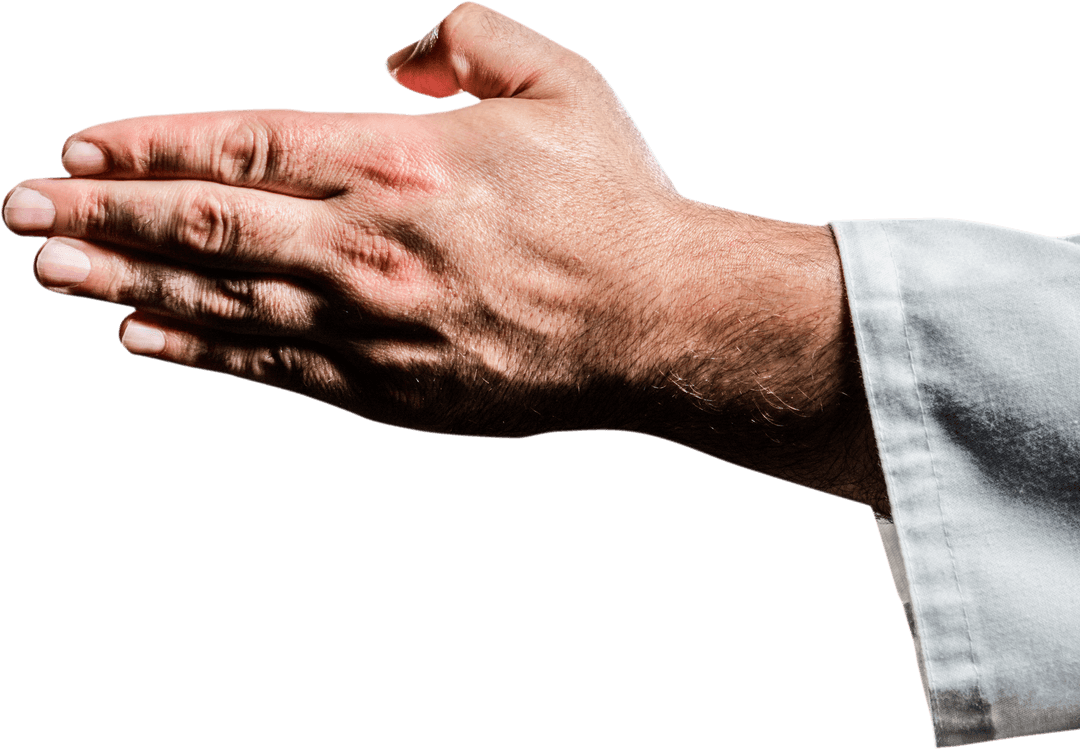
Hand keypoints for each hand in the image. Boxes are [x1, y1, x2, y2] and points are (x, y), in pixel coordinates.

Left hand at [2, 2, 885, 508]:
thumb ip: (469, 36)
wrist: (658, 323)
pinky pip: (272, 366)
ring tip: (49, 275)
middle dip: (101, 217)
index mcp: (400, 159)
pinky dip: (198, 351)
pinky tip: (138, 340)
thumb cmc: (614, 201)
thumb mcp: (559, 82)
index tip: (78, 152)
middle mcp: (366, 243)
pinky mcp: (387, 388)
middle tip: (20, 214)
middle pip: (204, 227)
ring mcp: (370, 324)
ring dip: (123, 285)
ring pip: (220, 302)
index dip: (149, 150)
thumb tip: (393, 55)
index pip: (239, 149)